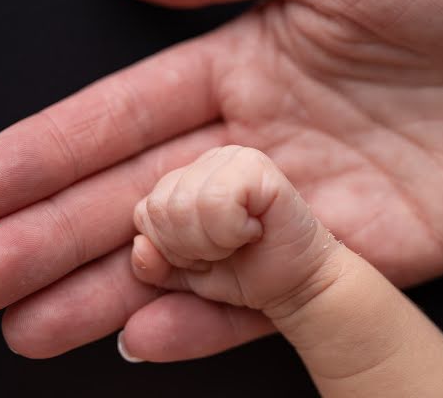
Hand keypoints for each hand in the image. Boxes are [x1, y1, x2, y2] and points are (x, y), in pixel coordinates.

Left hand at [130, 145, 335, 313]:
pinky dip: (230, 231)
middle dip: (187, 248)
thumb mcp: (187, 278)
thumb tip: (139, 249)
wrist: (303, 285)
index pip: (143, 212)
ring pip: (180, 205)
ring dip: (209, 243)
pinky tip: (253, 230)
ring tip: (238, 241)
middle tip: (224, 251)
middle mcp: (203, 159)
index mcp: (182, 179)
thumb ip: (153, 267)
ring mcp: (229, 157)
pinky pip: (214, 202)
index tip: (202, 258)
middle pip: (157, 207)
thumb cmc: (250, 273)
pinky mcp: (255, 165)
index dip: (167, 249)